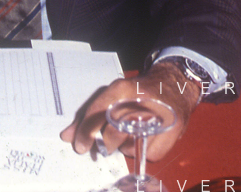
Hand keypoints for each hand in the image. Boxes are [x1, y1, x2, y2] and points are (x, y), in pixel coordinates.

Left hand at [60, 61, 196, 161]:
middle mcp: (140, 101)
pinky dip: (140, 152)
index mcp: (122, 88)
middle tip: (103, 145)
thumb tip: (67, 136)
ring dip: (123, 146)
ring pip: (129, 145)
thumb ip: (89, 114)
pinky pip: (147, 154)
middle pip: (112, 131)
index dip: (85, 132)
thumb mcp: (113, 94)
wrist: (174, 85)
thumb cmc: (138, 91)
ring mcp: (157, 117)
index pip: (98, 113)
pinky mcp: (170, 131)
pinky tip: (141, 140)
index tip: (80, 145)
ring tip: (127, 135)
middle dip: (104, 142)